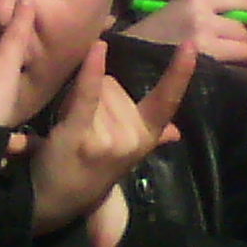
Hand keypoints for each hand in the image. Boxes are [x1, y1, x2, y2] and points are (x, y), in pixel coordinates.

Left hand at [30, 40, 195, 233]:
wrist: (54, 201)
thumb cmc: (89, 168)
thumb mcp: (126, 153)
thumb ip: (152, 136)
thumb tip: (177, 132)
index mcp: (146, 136)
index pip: (168, 100)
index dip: (180, 73)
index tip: (192, 45)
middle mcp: (132, 138)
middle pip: (115, 84)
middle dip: (97, 96)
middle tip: (85, 125)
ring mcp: (107, 139)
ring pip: (96, 86)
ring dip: (77, 99)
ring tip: (70, 127)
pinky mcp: (80, 135)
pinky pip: (87, 95)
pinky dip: (92, 71)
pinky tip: (98, 48)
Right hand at [123, 0, 246, 80]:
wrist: (126, 55)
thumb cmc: (152, 35)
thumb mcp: (180, 12)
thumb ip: (211, 15)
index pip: (241, 0)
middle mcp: (202, 15)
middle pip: (245, 26)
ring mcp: (202, 39)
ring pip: (244, 47)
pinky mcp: (201, 62)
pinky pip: (234, 64)